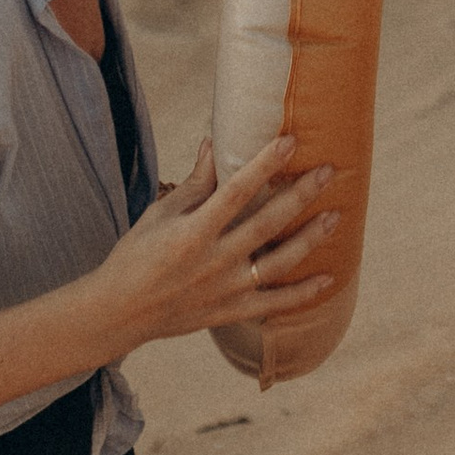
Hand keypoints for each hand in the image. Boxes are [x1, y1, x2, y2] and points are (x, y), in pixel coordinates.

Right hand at [95, 136, 341, 351]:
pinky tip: (328, 278)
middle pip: (266, 225)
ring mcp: (224, 290)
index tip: (290, 141)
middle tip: (329, 171)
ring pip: (277, 264)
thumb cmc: (136, 255)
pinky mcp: (228, 313)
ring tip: (336, 216)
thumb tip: (213, 142)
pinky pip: (272, 305)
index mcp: (193, 232)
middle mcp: (212, 261)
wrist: (118, 312)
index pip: (236, 192)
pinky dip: (301, 295)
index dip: (265, 165)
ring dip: (309, 240)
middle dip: (300, 196)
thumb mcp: (160, 214)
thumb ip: (194, 183)